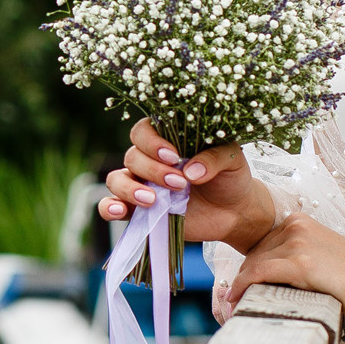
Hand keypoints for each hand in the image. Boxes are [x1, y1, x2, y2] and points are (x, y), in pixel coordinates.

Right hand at [98, 119, 276, 250]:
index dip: (152, 142)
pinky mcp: (139, 211)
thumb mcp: (232, 160)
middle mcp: (148, 160)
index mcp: (167, 140)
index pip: (143, 131)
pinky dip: (109, 207)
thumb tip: (192, 171)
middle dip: (153, 170)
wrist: (235, 212)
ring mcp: (141, 185)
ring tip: (153, 200)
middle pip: (131, 157)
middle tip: (179, 184)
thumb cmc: (230, 177)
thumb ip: (214, 157)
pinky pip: (110, 206)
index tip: (174, 156)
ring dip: (130, 188)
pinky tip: (120, 211)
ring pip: (116, 180)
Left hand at [224, 212, 344, 325]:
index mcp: (299, 222)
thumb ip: (293, 258)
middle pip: (254, 255)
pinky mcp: (300, 263)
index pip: (261, 246)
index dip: (248, 269)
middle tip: (237, 301)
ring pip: (254, 265)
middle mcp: (295, 226)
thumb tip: (264, 279)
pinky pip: (259, 274)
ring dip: (242, 287)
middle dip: (244, 280)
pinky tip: (236, 300)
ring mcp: (298, 243)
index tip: (240, 288)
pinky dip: (243, 287)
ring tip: (237, 306)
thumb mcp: (319, 256)